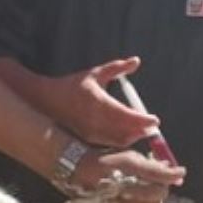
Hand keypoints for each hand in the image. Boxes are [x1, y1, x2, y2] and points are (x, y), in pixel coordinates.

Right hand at [27, 57, 157, 148]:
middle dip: (142, 130)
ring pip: (119, 139)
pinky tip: (129, 134)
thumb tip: (136, 61)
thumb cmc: (73, 85)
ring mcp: (90, 131)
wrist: (47, 100)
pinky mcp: (88, 138)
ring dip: (133, 136)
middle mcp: (94, 119)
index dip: (142, 120)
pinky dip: (123, 139)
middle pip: (125, 130)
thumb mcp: (94, 74)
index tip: (155, 119)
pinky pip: (110, 142)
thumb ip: (117, 67)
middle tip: (152, 126)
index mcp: (97, 102)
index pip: (125, 114)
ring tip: (143, 130)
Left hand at [75, 147, 183, 202]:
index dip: (146, 193)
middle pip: (158, 200)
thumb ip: (153, 170)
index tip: (125, 192)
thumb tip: (181, 174)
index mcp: (150, 173)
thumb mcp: (126, 162)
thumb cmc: (100, 164)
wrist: (77, 173)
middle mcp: (149, 186)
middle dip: (137, 201)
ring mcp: (141, 202)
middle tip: (117, 198)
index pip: (163, 186)